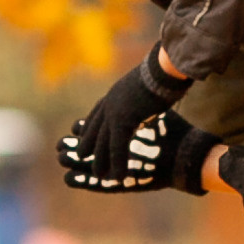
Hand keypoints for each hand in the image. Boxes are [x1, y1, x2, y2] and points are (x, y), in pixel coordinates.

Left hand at [57, 51, 188, 189]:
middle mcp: (110, 102)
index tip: (84, 134)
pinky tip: (117, 176)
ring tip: (98, 174)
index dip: (91, 125)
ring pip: (103, 141)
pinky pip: (117, 147)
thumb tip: (147, 93)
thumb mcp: (147, 82)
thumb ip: (141, 93)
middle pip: (95, 128)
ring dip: (100, 159)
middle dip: (87, 143)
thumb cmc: (164, 72)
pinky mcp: (123, 121)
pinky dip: (118, 163)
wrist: (165, 68)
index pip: (99, 112)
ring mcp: (114, 111)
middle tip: (79, 156)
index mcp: (116, 93)